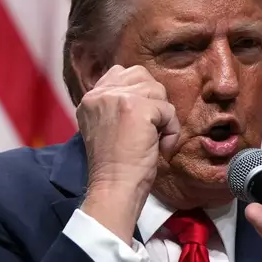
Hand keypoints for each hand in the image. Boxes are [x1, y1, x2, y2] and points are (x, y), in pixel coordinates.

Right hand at [77, 65, 179, 243]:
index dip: (138, 94)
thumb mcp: (105, 127)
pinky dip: (171, 130)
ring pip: (157, 91)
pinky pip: (168, 110)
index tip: (138, 121)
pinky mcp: (137, 108)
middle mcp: (100, 93)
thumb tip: (146, 93)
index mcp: (90, 97)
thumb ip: (116, 105)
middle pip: (142, 76)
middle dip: (152, 101)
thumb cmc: (115, 166)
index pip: (122, 73)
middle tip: (148, 129)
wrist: (114, 188)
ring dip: (163, 117)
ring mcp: (117, 98)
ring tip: (154, 139)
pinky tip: (160, 147)